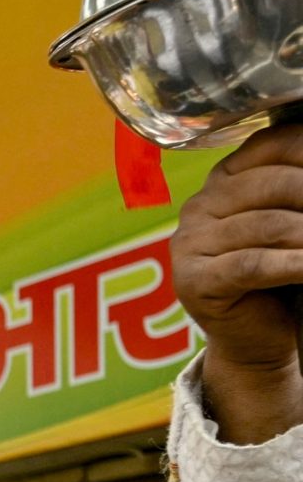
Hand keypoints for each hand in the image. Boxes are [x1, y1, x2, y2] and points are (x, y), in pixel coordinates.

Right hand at [173, 121, 302, 444]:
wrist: (258, 337)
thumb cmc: (286, 273)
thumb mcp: (295, 219)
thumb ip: (299, 188)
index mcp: (226, 177)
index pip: (274, 145)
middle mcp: (201, 203)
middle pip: (272, 184)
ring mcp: (190, 242)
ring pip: (267, 226)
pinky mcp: (193, 280)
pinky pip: (252, 265)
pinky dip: (293, 266)